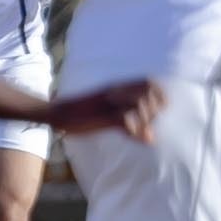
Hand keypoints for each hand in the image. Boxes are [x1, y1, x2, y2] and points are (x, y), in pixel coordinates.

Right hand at [43, 79, 163, 141]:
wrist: (57, 111)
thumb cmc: (83, 112)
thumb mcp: (108, 112)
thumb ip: (129, 123)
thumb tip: (152, 138)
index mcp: (117, 87)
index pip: (148, 82)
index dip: (160, 94)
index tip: (163, 107)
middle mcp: (116, 92)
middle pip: (148, 93)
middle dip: (155, 110)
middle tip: (150, 122)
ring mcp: (109, 103)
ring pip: (139, 105)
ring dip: (146, 120)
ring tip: (142, 131)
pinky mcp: (102, 116)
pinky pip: (125, 119)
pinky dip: (135, 130)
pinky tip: (137, 138)